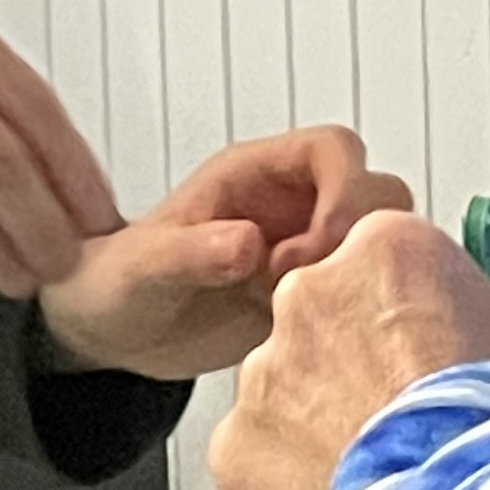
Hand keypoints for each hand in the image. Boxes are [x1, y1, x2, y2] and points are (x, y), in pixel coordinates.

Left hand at [36, 127, 408, 378]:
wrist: (109, 332)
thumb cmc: (116, 281)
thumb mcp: (143, 266)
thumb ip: (193, 251)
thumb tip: (250, 243)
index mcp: (255, 175)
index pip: (335, 150)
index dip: (346, 188)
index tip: (320, 242)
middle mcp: (290, 207)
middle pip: (377, 194)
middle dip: (360, 239)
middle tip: (308, 284)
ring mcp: (305, 253)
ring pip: (379, 247)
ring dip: (360, 279)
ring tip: (303, 312)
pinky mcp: (310, 298)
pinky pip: (361, 296)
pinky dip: (353, 317)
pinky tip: (306, 339)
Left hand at [211, 210, 489, 489]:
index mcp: (387, 252)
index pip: (388, 265)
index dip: (418, 316)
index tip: (436, 357)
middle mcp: (310, 295)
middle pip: (328, 322)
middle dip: (359, 366)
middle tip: (407, 423)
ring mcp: (265, 371)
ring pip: (288, 392)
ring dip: (323, 425)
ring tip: (382, 478)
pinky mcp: (234, 444)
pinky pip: (257, 455)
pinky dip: (290, 482)